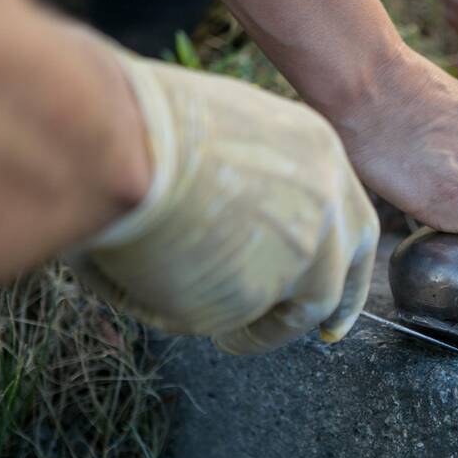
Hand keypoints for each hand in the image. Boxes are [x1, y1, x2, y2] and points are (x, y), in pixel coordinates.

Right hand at [69, 48, 379, 353]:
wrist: (109, 137)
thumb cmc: (135, 123)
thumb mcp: (219, 139)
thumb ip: (250, 185)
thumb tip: (235, 234)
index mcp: (314, 149)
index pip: (348, 212)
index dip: (342, 251)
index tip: (337, 281)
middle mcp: (324, 198)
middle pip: (347, 265)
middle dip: (339, 305)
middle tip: (329, 334)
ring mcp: (300, 248)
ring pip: (296, 309)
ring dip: (260, 326)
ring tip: (208, 319)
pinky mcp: (255, 295)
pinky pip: (230, 322)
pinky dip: (194, 317)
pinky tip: (155, 294)